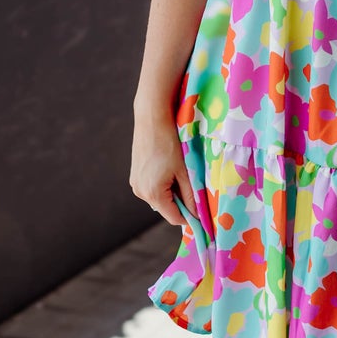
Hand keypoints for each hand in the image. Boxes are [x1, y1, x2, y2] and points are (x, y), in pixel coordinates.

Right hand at [129, 107, 194, 227]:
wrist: (152, 120)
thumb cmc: (170, 144)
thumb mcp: (185, 171)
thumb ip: (191, 195)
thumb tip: (197, 214)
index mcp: (153, 193)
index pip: (174, 218)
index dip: (189, 218)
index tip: (202, 214)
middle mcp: (140, 192)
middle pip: (166, 208)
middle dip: (180, 202)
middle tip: (192, 186)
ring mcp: (135, 184)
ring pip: (159, 198)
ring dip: (171, 192)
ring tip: (179, 173)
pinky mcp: (134, 176)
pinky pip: (151, 188)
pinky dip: (162, 185)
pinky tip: (168, 169)